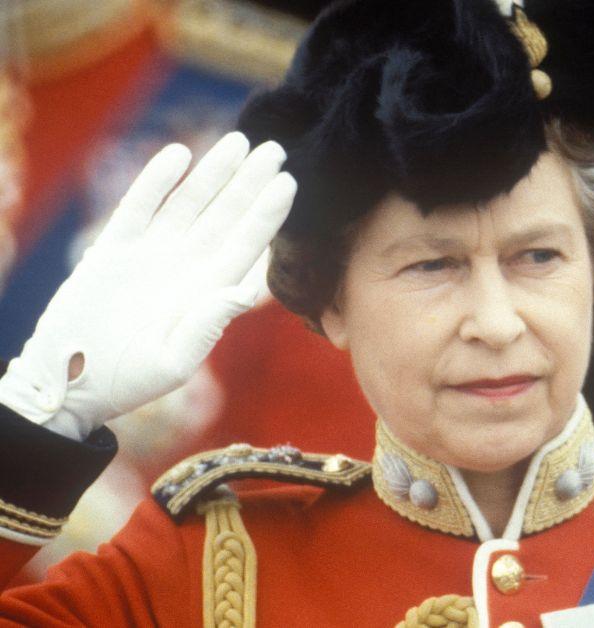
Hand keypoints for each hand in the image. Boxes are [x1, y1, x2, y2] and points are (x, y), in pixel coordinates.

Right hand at [0, 132, 295, 440]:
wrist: (71, 383)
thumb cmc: (129, 381)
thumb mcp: (174, 361)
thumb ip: (207, 325)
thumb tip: (244, 292)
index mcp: (208, 292)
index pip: (247, 244)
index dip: (267, 214)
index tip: (289, 183)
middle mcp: (186, 266)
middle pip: (226, 215)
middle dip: (250, 182)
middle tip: (277, 149)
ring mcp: (151, 253)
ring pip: (189, 202)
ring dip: (213, 172)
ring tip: (239, 142)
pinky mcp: (113, 247)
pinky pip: (139, 205)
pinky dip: (157, 180)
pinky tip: (180, 155)